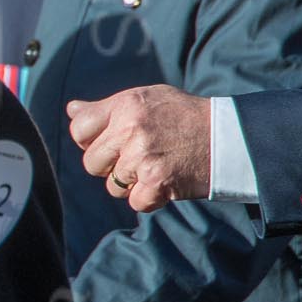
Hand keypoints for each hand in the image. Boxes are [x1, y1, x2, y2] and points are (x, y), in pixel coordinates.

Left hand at [66, 86, 211, 213]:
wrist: (230, 137)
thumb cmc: (184, 117)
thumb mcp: (147, 100)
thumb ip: (107, 108)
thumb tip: (72, 109)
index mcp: (126, 104)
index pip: (79, 127)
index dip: (91, 140)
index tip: (110, 143)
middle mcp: (131, 128)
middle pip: (92, 162)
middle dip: (111, 166)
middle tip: (140, 157)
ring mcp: (143, 156)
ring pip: (112, 186)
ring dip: (131, 184)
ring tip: (157, 167)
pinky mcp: (157, 182)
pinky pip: (134, 202)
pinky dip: (150, 198)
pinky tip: (166, 181)